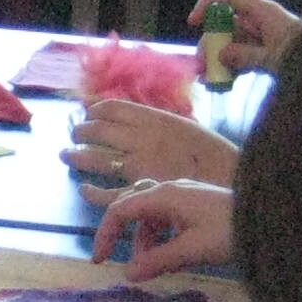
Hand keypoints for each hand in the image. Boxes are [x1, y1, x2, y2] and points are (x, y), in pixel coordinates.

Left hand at [66, 99, 238, 193]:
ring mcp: (140, 165)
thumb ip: (160, 126)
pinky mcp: (141, 192)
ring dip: (76, 155)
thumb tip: (136, 122)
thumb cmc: (216, 159)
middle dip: (81, 131)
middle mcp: (143, 139)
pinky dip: (91, 191)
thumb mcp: (189, 130)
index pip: (114, 108)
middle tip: (75, 134)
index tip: (89, 114)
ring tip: (68, 155)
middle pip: (97, 130)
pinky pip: (106, 193)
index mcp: (156, 120)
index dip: (96, 111)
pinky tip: (84, 189)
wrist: (234, 186)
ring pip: (95, 157)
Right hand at [93, 181, 235, 278]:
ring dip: (150, 243)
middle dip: (130, 241)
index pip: (120, 211)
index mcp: (164, 195)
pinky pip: (169, 219)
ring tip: (162, 267)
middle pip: (134, 212)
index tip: (101, 261)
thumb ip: (157, 261)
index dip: (105, 235)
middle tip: (134, 268)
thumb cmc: (230, 231)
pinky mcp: (197, 204)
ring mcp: (185, 195)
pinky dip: (166, 238)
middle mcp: (170, 190)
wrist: (271, 220)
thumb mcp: (192, 250)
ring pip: (153, 218)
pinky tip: (178, 255)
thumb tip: (127, 275)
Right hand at [185, 0, 301, 73]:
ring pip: (230, 42)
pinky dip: (231, 68)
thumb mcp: (274, 58)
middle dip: (210, 44)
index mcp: (263, 12)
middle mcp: (259, 21)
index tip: (193, 22)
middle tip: (201, 66)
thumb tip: (221, 55)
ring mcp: (261, 36)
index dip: (208, 4)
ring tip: (208, 81)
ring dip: (217, 60)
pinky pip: (240, 55)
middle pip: (224, 25)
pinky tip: (222, 84)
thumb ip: (246, 56)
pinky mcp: (264, 51)